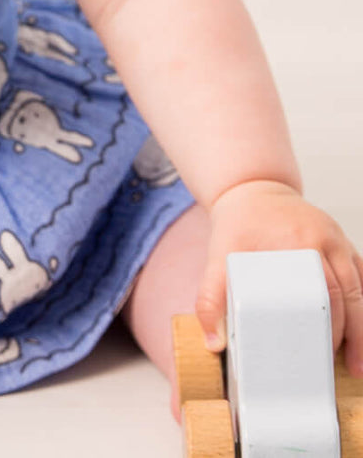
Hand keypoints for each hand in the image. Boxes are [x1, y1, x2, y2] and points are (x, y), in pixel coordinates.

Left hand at [195, 178, 362, 375]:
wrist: (251, 188)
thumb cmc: (237, 225)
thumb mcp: (218, 258)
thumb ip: (210, 299)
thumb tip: (214, 343)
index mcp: (296, 241)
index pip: (321, 292)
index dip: (328, 327)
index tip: (326, 356)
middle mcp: (322, 238)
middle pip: (346, 294)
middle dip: (351, 334)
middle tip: (344, 368)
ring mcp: (336, 238)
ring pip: (360, 287)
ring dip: (362, 325)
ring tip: (356, 361)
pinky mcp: (342, 241)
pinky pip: (361, 274)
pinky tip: (361, 330)